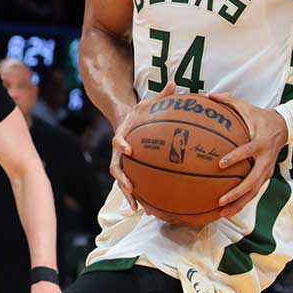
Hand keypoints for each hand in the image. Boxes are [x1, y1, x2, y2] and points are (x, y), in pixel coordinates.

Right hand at [110, 86, 177, 209]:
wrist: (126, 122)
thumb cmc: (140, 113)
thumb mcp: (148, 103)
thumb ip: (161, 96)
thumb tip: (175, 83)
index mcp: (122, 135)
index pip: (118, 141)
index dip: (121, 145)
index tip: (128, 150)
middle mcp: (119, 152)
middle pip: (116, 168)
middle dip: (122, 180)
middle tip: (131, 189)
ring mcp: (123, 163)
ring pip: (122, 182)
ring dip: (128, 195)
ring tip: (139, 208)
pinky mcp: (129, 171)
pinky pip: (132, 185)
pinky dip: (139, 197)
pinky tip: (150, 209)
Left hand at [207, 92, 286, 218]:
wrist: (283, 127)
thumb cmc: (259, 117)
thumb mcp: (246, 107)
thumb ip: (228, 101)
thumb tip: (208, 95)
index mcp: (260, 143)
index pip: (247, 151)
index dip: (235, 158)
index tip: (220, 163)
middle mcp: (265, 160)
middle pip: (252, 181)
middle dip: (237, 193)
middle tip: (220, 200)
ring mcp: (267, 171)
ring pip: (253, 192)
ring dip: (238, 204)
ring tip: (222, 214)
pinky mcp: (265, 177)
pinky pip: (253, 193)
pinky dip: (241, 203)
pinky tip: (226, 212)